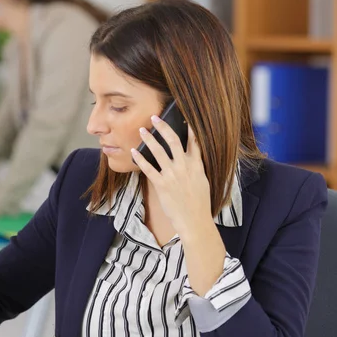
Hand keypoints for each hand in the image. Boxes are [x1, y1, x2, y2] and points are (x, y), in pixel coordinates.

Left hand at [131, 115, 211, 239]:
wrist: (194, 220)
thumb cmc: (200, 203)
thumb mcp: (203, 181)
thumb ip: (196, 168)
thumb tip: (192, 158)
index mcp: (197, 165)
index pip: (193, 141)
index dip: (188, 127)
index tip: (182, 116)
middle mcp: (184, 166)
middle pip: (172, 140)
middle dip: (163, 127)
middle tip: (154, 118)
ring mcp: (172, 175)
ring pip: (158, 151)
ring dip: (149, 139)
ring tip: (142, 130)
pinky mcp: (161, 184)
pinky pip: (148, 168)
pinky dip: (140, 159)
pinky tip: (134, 152)